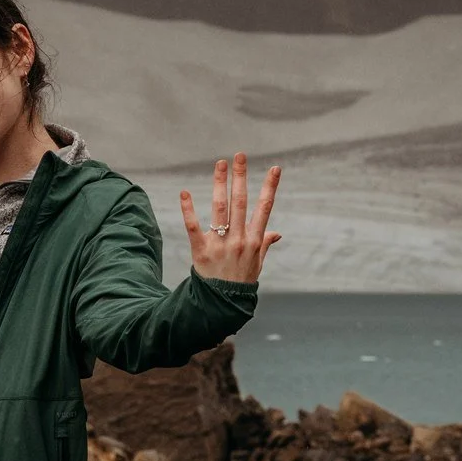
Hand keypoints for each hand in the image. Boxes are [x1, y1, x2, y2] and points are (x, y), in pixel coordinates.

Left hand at [181, 152, 280, 282]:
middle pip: (240, 202)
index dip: (270, 187)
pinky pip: (193, 226)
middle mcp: (239, 239)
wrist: (222, 304)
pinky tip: (185, 193)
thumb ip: (264, 244)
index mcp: (254, 240)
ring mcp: (220, 244)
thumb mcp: (257, 264)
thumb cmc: (241, 281)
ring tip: (220, 164)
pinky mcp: (201, 250)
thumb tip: (276, 233)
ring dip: (220, 184)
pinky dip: (188, 209)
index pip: (265, 208)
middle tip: (239, 156)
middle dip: (240, 177)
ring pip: (220, 209)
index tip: (275, 168)